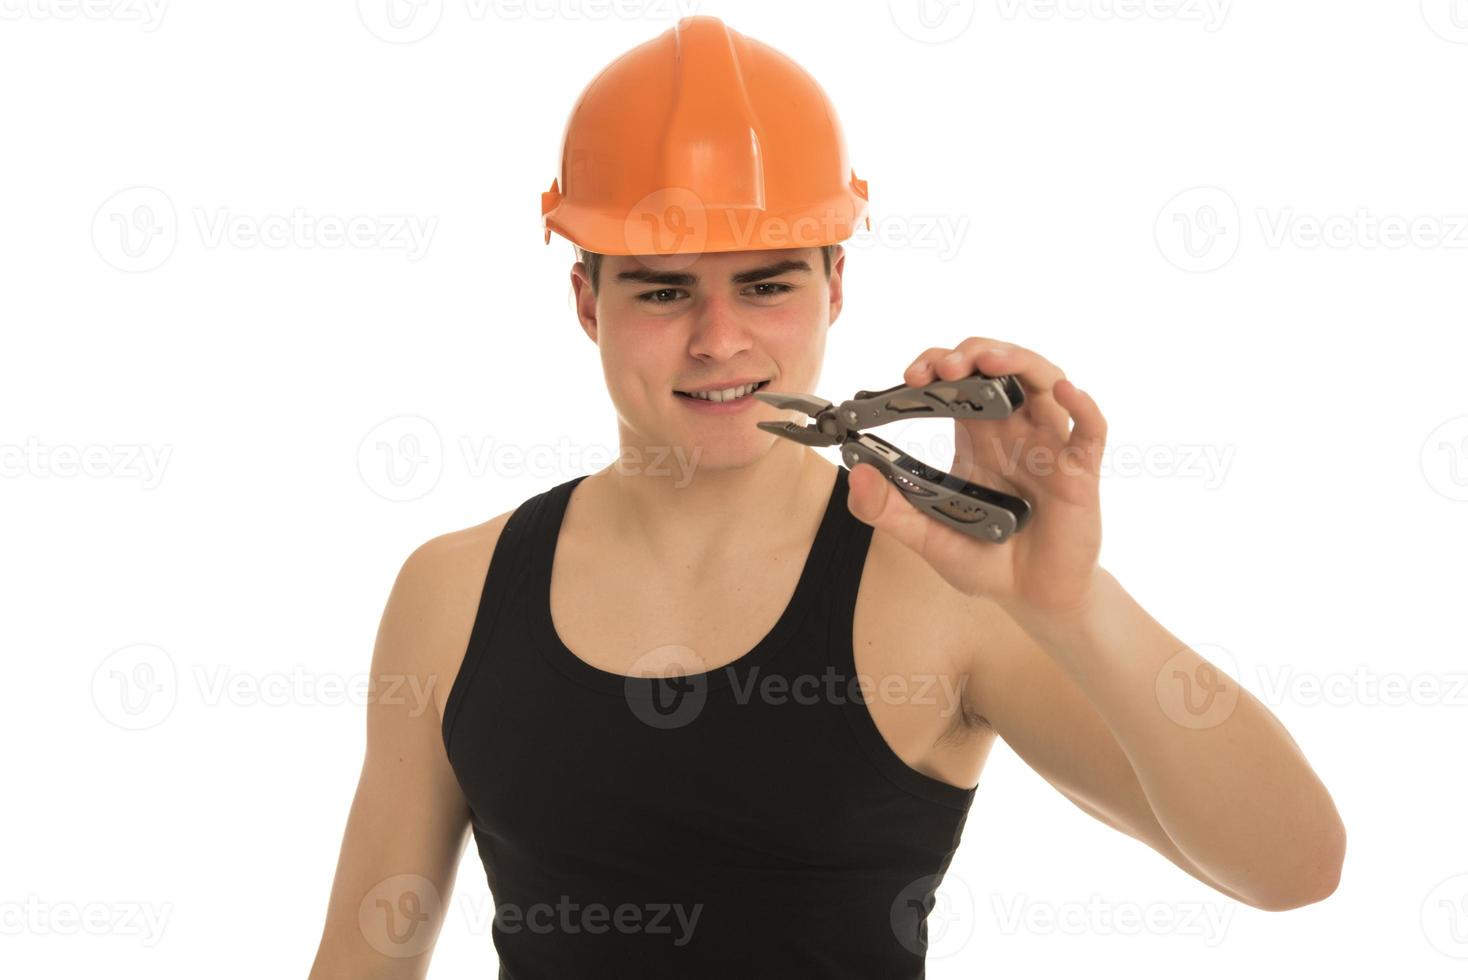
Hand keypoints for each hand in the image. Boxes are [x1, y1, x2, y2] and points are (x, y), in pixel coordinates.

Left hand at [845, 338, 1106, 619]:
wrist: (1031, 597)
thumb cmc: (986, 558)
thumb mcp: (927, 536)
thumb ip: (888, 510)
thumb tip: (857, 475)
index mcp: (977, 435)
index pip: (958, 380)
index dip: (935, 366)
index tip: (909, 376)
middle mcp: (1014, 429)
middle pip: (1001, 368)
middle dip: (972, 354)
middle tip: (941, 367)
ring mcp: (1050, 445)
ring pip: (1045, 382)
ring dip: (1018, 363)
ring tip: (989, 361)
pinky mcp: (1080, 471)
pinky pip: (1091, 429)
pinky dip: (1083, 405)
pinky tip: (1065, 391)